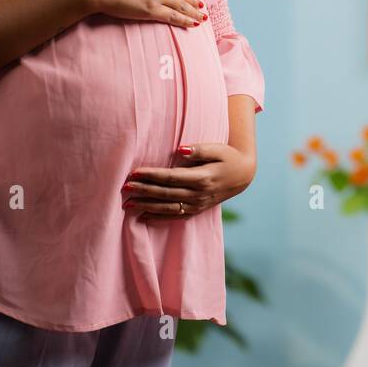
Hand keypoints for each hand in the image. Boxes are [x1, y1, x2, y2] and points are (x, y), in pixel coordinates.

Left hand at [122, 143, 255, 220]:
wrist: (243, 175)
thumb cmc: (228, 157)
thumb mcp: (218, 148)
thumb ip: (199, 149)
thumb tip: (180, 149)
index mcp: (202, 178)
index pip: (171, 177)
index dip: (152, 175)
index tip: (134, 172)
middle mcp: (198, 195)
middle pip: (166, 194)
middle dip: (143, 191)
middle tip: (124, 188)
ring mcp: (197, 205)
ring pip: (167, 208)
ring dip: (146, 206)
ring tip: (127, 204)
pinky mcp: (196, 211)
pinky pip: (175, 217)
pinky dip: (158, 218)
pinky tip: (143, 216)